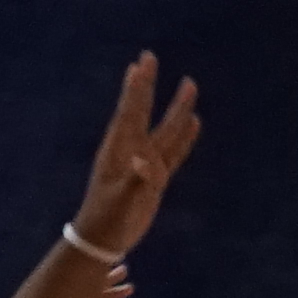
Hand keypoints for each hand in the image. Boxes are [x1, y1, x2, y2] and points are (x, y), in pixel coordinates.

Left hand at [70, 51, 203, 254]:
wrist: (103, 240)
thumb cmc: (108, 220)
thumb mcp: (122, 201)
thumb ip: (136, 181)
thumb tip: (147, 161)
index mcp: (120, 150)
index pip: (131, 111)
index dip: (136, 86)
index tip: (141, 61)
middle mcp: (132, 150)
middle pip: (143, 110)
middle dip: (147, 85)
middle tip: (149, 57)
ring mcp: (144, 162)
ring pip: (165, 128)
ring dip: (176, 107)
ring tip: (189, 84)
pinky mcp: (154, 177)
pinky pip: (174, 150)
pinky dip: (184, 136)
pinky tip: (194, 121)